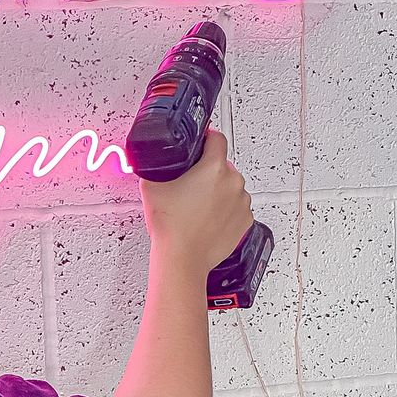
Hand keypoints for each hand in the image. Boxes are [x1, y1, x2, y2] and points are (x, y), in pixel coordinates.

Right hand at [138, 127, 253, 274]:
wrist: (183, 257)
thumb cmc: (171, 226)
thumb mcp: (151, 186)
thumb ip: (155, 167)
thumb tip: (152, 161)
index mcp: (213, 168)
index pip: (217, 139)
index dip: (207, 138)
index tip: (202, 142)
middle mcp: (233, 182)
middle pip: (222, 165)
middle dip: (208, 171)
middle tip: (190, 186)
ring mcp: (242, 202)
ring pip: (230, 187)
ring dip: (218, 191)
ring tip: (198, 206)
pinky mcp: (245, 220)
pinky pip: (236, 206)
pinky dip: (225, 209)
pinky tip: (207, 217)